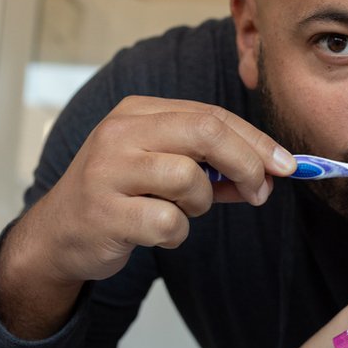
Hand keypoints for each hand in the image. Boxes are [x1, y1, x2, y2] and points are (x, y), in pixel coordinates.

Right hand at [0, 96, 294, 337]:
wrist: (59, 234)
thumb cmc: (121, 195)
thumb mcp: (163, 168)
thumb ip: (213, 166)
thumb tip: (272, 172)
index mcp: (138, 112)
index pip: (213, 115)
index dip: (257, 141)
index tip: (288, 166)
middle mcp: (120, 132)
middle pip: (207, 133)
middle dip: (248, 164)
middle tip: (260, 192)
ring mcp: (108, 171)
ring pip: (189, 179)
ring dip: (201, 204)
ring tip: (182, 211)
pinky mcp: (104, 212)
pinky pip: (169, 223)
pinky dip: (176, 234)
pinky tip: (157, 233)